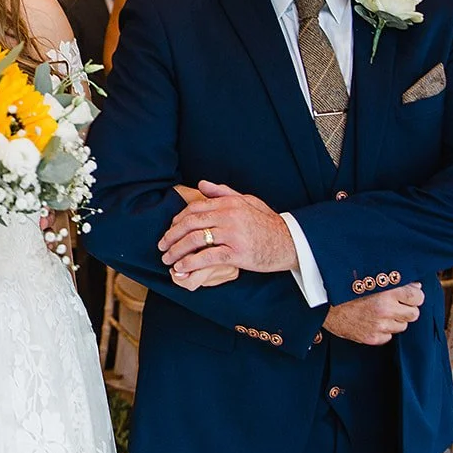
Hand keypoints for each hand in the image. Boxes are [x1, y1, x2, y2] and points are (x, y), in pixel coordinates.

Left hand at [159, 180, 296, 276]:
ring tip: (167, 259)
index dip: (177, 220)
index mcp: (229, 203)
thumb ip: (223, 193)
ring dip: (177, 251)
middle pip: (190, 223)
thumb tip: (201, 184)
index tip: (170, 230)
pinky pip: (207, 257)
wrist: (290, 242)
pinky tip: (181, 268)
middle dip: (172, 236)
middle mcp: (228, 216)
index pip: (194, 209)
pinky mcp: (236, 253)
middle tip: (162, 245)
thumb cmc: (267, 222)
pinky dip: (191, 263)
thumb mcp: (247, 201)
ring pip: (195, 240)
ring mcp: (232, 235)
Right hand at [323, 283, 424, 345]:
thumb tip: (415, 286)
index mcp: (386, 291)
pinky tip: (372, 321)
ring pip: (402, 326)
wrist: (320, 303)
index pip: (417, 297)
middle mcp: (385, 310)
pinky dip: (383, 330)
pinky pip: (388, 337)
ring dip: (395, 320)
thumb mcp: (367, 276)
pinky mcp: (371, 338)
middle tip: (396, 304)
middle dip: (407, 309)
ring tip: (380, 312)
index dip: (414, 296)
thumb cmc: (343, 287)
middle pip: (413, 314)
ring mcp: (378, 326)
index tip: (409, 294)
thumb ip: (393, 281)